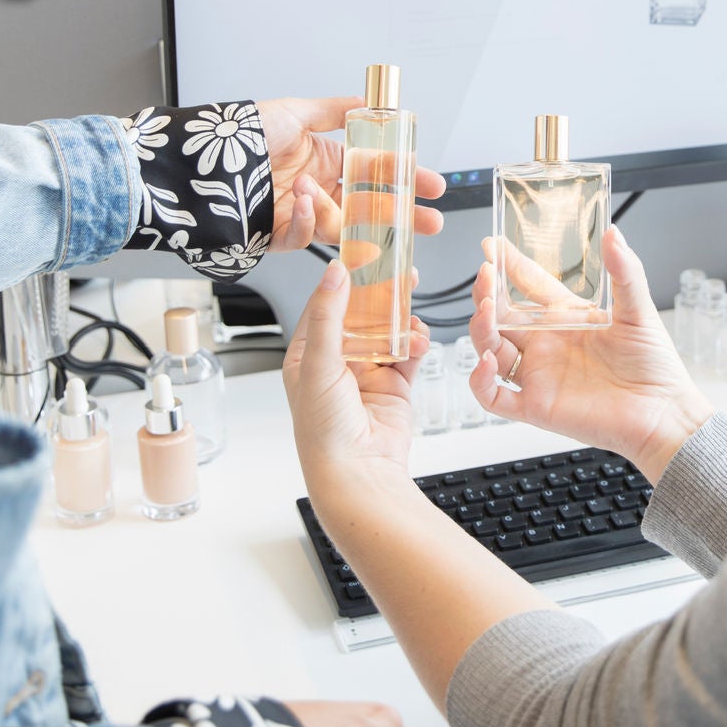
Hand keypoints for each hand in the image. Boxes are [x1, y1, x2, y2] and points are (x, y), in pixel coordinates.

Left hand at [257, 97, 445, 251]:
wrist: (200, 162)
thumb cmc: (242, 135)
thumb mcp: (293, 113)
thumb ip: (332, 111)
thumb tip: (366, 103)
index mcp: (324, 159)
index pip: (375, 171)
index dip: (404, 178)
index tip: (430, 185)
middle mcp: (318, 187)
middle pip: (370, 207)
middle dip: (401, 216)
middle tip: (429, 222)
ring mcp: (302, 213)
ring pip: (342, 226)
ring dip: (347, 216)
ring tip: (324, 195)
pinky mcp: (281, 235)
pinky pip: (306, 237)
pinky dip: (309, 221)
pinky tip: (302, 201)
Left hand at [281, 259, 427, 491]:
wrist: (357, 472)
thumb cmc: (324, 429)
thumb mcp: (318, 363)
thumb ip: (330, 315)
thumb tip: (335, 272)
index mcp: (308, 355)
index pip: (326, 305)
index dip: (345, 278)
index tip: (364, 254)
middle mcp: (337, 362)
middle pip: (362, 314)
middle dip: (382, 295)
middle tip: (401, 272)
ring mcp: (368, 373)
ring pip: (389, 331)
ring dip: (402, 320)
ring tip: (412, 312)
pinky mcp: (395, 385)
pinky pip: (408, 353)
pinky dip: (416, 343)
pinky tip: (418, 339)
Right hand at [467, 226, 713, 479]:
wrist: (663, 413)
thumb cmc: (655, 365)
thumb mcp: (639, 311)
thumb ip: (625, 272)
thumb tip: (615, 235)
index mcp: (566, 317)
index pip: (527, 284)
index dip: (508, 264)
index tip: (493, 245)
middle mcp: (547, 344)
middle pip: (500, 316)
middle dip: (486, 293)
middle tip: (485, 274)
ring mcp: (539, 374)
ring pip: (491, 348)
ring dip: (480, 328)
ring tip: (487, 309)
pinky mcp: (536, 406)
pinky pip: (493, 396)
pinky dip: (480, 380)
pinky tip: (487, 361)